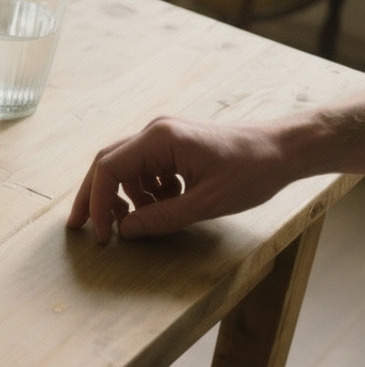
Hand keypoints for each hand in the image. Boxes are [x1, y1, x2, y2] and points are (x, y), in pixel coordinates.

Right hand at [66, 116, 296, 242]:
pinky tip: (166, 202)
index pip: (108, 170)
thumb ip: (160, 218)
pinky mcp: (174, 143)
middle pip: (107, 163)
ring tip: (142, 219)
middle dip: (94, 197)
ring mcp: (164, 136)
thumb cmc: (252, 171)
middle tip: (82, 226)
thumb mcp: (205, 203)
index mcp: (159, 140)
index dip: (97, 203)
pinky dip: (146, 189)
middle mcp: (155, 132)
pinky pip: (145, 167)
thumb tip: (124, 232)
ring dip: (125, 196)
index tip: (102, 234)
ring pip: (125, 167)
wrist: (284, 149)